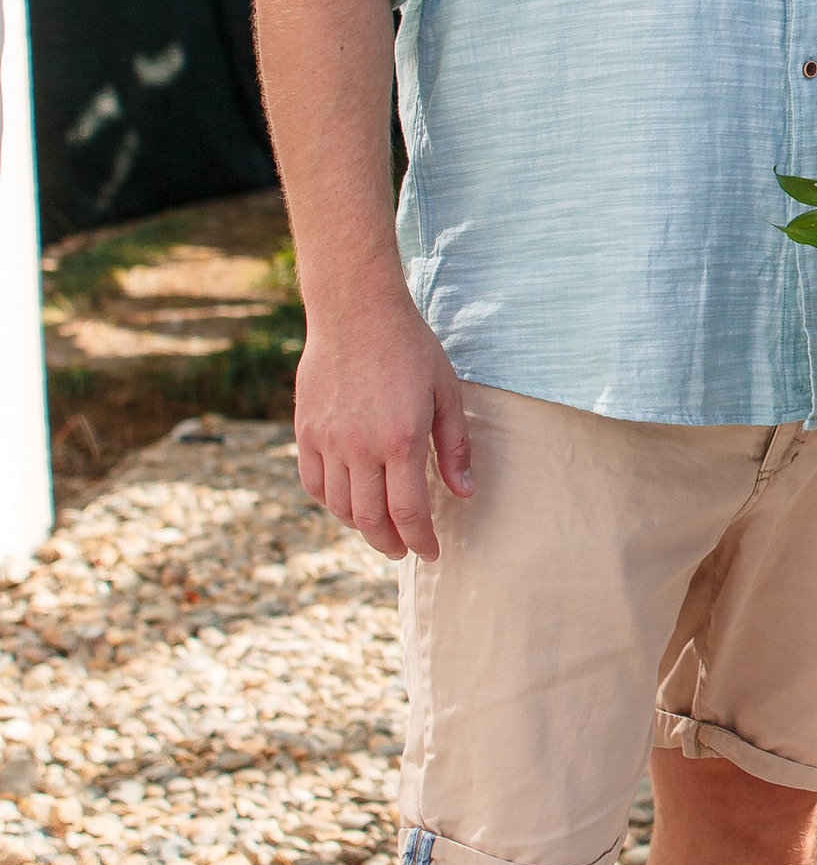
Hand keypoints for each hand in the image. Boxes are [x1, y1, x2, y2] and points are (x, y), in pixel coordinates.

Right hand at [295, 279, 472, 556]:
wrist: (356, 311)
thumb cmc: (410, 348)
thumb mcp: (446, 393)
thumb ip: (454, 447)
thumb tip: (463, 492)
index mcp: (401, 440)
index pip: (408, 513)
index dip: (420, 540)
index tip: (430, 552)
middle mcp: (359, 447)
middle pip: (370, 519)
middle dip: (390, 544)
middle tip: (404, 551)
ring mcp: (327, 440)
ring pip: (338, 507)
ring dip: (361, 527)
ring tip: (379, 529)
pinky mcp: (305, 430)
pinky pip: (313, 482)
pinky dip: (330, 502)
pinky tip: (347, 502)